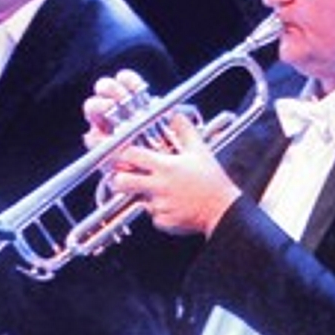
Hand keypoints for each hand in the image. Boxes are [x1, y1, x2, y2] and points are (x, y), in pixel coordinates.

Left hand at [86, 72, 238, 236]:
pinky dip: (156, 210)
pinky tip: (170, 205)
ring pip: (134, 199)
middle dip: (117, 179)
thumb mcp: (200, 151)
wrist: (222, 210)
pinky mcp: (162, 221)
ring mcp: (159, 205)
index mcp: (165, 166)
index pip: (131, 155)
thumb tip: (176, 113)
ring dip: (137, 194)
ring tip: (149, 190)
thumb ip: (184, 130)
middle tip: (121, 176)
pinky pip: (150, 215)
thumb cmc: (212, 181)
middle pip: (122, 181)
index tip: (112, 150)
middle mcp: (159, 186)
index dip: (118, 152)